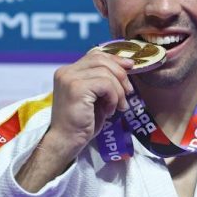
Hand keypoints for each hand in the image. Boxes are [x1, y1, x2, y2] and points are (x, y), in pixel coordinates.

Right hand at [44, 50, 133, 164]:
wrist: (66, 141)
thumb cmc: (82, 123)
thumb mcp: (94, 97)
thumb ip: (102, 81)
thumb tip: (126, 67)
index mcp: (68, 71)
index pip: (95, 55)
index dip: (114, 58)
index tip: (130, 66)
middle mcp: (66, 71)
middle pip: (101, 59)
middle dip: (120, 74)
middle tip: (129, 91)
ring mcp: (70, 78)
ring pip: (106, 72)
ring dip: (119, 91)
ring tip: (119, 106)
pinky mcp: (76, 88)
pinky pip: (106, 84)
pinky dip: (113, 98)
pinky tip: (110, 110)